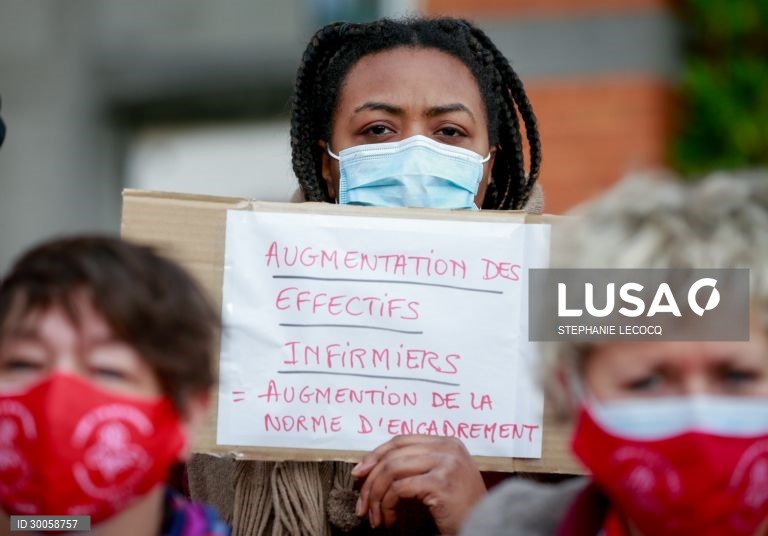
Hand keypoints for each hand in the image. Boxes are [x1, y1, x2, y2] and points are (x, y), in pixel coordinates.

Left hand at [352, 435, 485, 534]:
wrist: (486, 526)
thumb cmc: (461, 508)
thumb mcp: (440, 477)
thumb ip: (417, 466)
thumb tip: (373, 467)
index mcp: (447, 442)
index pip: (401, 440)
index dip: (376, 455)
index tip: (360, 472)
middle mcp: (448, 448)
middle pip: (393, 455)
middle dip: (371, 481)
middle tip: (362, 503)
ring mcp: (446, 463)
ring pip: (392, 471)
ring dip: (376, 496)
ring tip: (375, 516)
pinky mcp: (441, 482)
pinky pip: (399, 489)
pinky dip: (387, 505)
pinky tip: (389, 519)